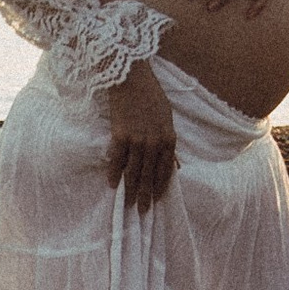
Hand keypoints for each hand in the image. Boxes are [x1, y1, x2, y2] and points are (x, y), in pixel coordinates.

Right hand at [105, 60, 177, 215]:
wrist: (131, 78)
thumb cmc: (151, 96)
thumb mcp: (167, 119)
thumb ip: (169, 143)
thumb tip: (176, 165)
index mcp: (168, 138)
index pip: (166, 170)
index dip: (161, 186)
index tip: (157, 200)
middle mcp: (154, 143)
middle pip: (149, 175)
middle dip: (146, 195)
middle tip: (143, 211)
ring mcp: (137, 140)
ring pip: (134, 172)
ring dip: (130, 190)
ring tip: (128, 204)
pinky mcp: (120, 136)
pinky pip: (117, 160)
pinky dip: (114, 173)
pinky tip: (113, 184)